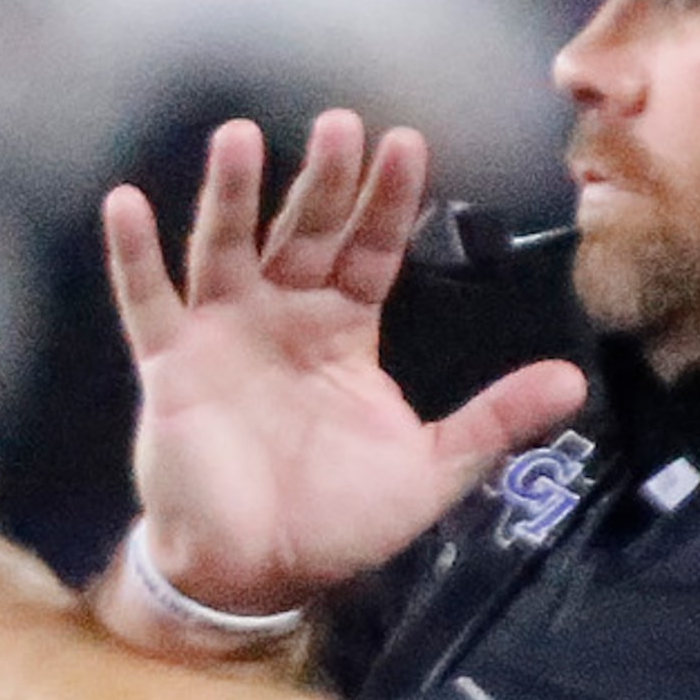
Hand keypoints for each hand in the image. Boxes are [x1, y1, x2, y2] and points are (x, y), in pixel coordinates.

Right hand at [107, 110, 585, 611]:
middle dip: (324, 181)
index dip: (387, 202)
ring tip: (241, 137)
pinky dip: (135, 255)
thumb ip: (495, 420)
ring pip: (226, 246)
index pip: (370, 251)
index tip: (407, 143)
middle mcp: (283, 317)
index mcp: (344, 332)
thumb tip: (574, 382)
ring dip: (233, 193)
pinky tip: (125, 204)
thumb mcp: (431, 470)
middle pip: (306, 233)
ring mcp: (223, 334)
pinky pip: (149, 301)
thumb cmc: (338, 521)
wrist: (257, 575)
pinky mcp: (170, 365)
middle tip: (340, 124)